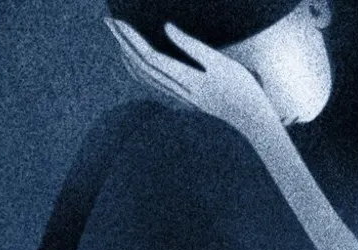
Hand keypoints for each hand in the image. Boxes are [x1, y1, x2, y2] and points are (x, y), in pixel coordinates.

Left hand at [104, 18, 282, 136]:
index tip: (118, 21)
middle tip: (107, 20)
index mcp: (185, 79)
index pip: (149, 56)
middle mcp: (174, 91)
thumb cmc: (242, 89)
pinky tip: (131, 58)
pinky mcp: (177, 99)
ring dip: (125, 53)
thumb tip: (167, 27)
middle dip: (122, 41)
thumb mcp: (221, 64)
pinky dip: (135, 68)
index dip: (131, 38)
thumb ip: (192, 46)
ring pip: (141, 74)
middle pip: (139, 63)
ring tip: (115, 34)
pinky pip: (148, 83)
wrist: (249, 122)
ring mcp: (174, 97)